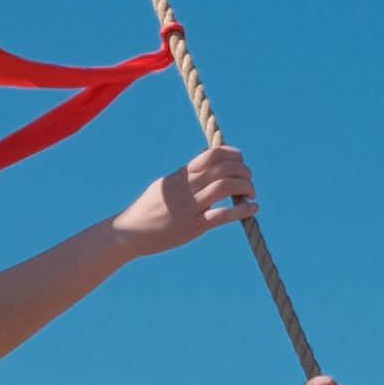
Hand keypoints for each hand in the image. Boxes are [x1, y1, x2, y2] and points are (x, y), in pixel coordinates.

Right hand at [115, 143, 255, 255]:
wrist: (130, 232)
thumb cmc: (149, 207)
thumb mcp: (166, 182)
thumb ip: (188, 170)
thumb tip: (206, 153)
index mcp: (182, 174)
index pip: (212, 154)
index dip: (232, 154)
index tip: (240, 161)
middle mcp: (187, 187)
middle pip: (224, 168)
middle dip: (243, 171)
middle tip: (249, 179)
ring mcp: (190, 206)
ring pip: (225, 187)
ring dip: (245, 187)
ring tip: (251, 193)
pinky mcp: (193, 226)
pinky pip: (222, 215)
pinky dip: (241, 211)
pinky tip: (252, 210)